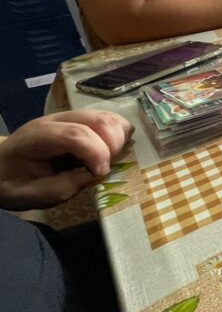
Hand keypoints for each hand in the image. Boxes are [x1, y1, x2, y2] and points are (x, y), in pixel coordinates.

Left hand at [0, 111, 133, 210]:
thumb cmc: (13, 182)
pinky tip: (114, 149)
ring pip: (107, 116)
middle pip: (97, 120)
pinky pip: (109, 118)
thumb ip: (60, 187)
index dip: (96, 152)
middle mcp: (55, 120)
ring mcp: (70, 116)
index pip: (75, 134)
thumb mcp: (28, 195)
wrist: (0, 165)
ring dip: (118, 138)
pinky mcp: (81, 119)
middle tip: (105, 169)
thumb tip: (92, 176)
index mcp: (37, 137)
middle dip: (112, 145)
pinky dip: (119, 132)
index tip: (101, 174)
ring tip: (112, 159)